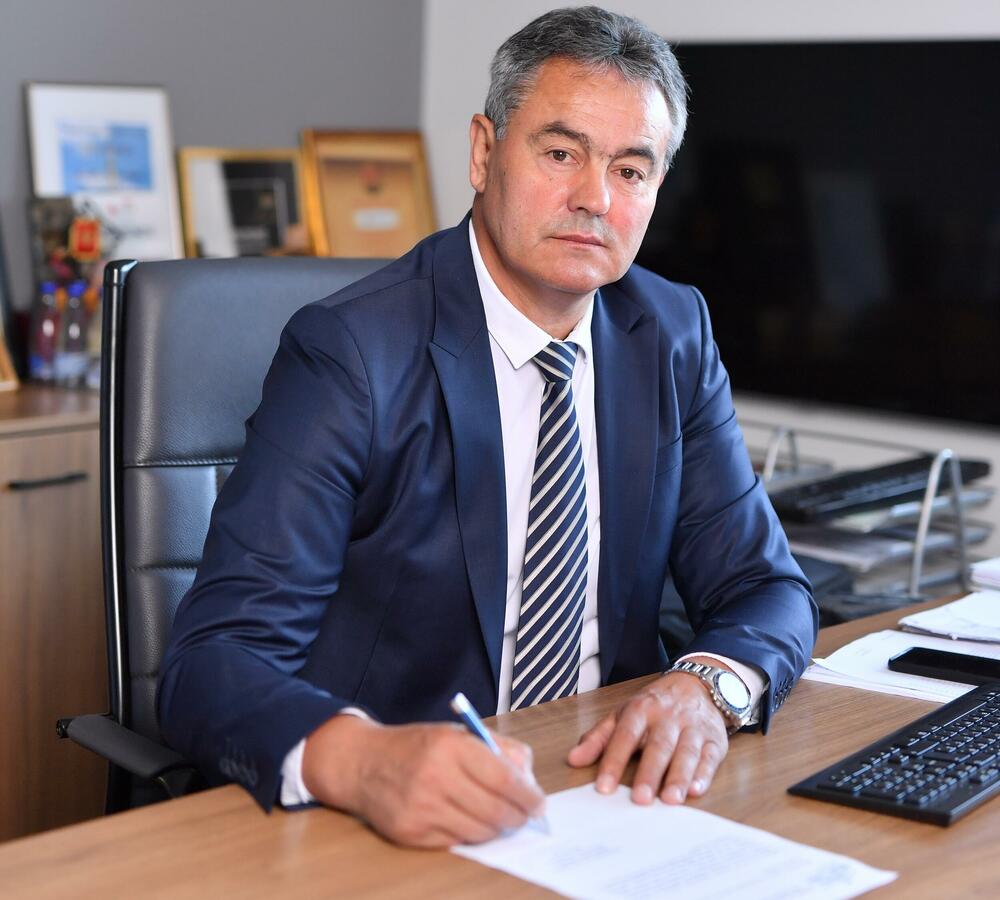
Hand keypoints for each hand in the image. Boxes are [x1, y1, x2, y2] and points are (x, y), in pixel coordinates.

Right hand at [301, 714, 545, 847]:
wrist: (362, 762)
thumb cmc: (417, 746)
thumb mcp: (457, 733)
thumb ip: (498, 749)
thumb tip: (528, 779)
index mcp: (450, 745)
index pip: (504, 779)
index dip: (528, 796)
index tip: (539, 803)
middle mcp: (435, 776)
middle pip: (496, 810)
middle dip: (518, 816)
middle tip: (524, 815)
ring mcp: (421, 808)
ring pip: (479, 832)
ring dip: (496, 828)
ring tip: (496, 816)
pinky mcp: (410, 833)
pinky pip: (456, 841)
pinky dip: (469, 833)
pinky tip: (466, 819)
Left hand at [567, 659, 730, 805]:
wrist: (697, 684)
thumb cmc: (654, 706)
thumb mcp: (623, 714)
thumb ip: (598, 738)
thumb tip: (573, 760)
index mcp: (641, 710)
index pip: (625, 736)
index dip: (613, 761)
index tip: (603, 787)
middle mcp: (668, 717)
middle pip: (658, 745)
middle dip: (650, 773)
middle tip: (640, 799)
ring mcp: (693, 728)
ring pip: (686, 752)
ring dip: (679, 776)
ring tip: (670, 800)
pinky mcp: (714, 740)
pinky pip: (710, 756)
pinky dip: (704, 773)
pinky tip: (696, 789)